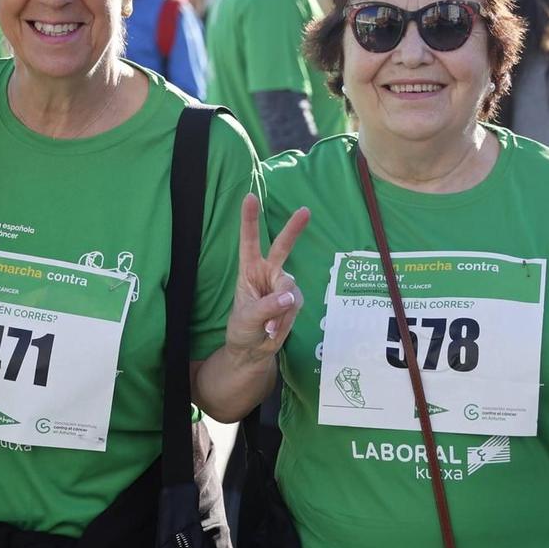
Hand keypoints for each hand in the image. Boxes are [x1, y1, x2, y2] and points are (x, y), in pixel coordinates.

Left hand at [223, 194, 307, 358]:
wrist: (253, 350)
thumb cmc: (243, 329)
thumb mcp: (247, 318)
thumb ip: (267, 307)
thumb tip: (289, 297)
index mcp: (250, 270)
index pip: (250, 242)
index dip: (249, 220)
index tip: (249, 197)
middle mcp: (268, 273)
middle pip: (283, 247)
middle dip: (294, 229)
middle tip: (305, 211)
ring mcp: (283, 286)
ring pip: (290, 289)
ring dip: (280, 311)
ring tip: (267, 327)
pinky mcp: (294, 301)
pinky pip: (295, 306)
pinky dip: (285, 320)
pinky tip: (274, 330)